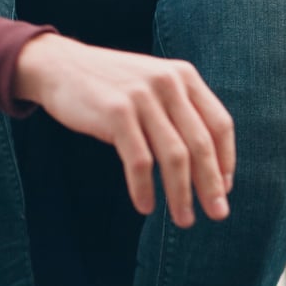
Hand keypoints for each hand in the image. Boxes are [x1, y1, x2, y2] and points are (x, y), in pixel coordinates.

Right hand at [13, 34, 233, 227]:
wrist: (59, 66)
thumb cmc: (115, 88)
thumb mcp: (156, 88)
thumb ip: (183, 115)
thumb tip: (213, 170)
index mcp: (185, 77)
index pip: (220, 124)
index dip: (225, 160)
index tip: (225, 189)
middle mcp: (168, 83)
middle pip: (201, 144)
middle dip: (211, 185)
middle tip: (218, 214)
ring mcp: (143, 97)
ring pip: (174, 156)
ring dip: (181, 194)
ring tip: (184, 219)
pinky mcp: (116, 112)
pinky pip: (139, 161)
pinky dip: (144, 188)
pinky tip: (146, 207)